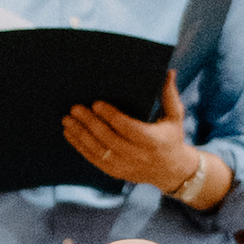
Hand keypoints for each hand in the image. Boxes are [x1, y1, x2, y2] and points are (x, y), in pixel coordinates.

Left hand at [62, 69, 207, 202]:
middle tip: (75, 108)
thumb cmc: (172, 138)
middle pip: (109, 139)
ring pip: (98, 151)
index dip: (111, 117)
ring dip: (81, 135)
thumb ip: (170, 95)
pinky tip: (70, 134)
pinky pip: (95, 159)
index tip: (96, 103)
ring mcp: (126, 166)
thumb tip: (169, 71)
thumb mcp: (175, 117)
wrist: (172, 172)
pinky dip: (80, 147)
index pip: (129, 128)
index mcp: (153, 141)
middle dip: (90, 123)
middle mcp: (138, 156)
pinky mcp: (116, 172)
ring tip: (67, 120)